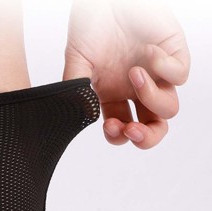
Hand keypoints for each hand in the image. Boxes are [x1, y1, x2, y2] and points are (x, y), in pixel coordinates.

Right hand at [63, 0, 189, 148]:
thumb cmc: (90, 27)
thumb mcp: (76, 63)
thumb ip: (77, 92)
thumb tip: (83, 116)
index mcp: (113, 97)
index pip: (121, 130)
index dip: (119, 137)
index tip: (111, 126)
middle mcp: (134, 90)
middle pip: (152, 127)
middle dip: (146, 137)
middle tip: (134, 131)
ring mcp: (155, 74)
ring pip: (169, 108)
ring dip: (152, 97)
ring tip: (135, 74)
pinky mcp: (173, 53)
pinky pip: (179, 75)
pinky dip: (164, 68)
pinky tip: (146, 53)